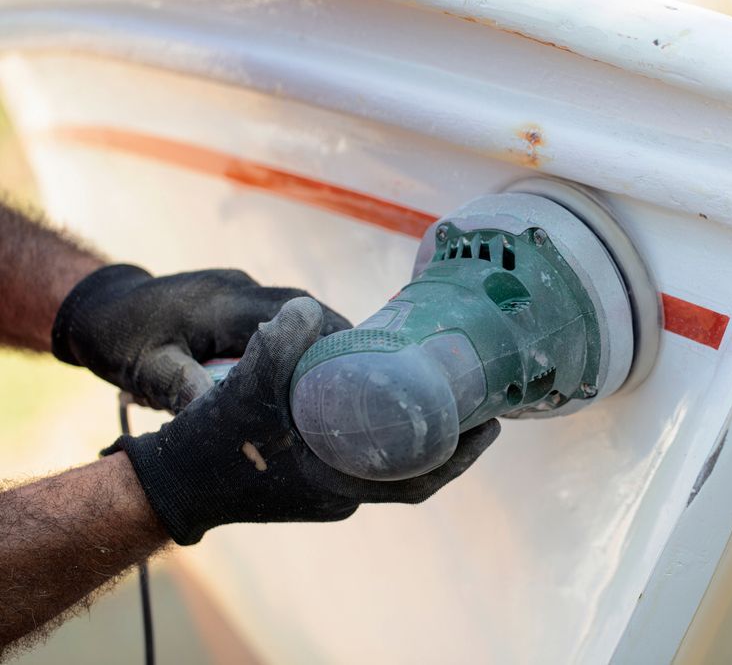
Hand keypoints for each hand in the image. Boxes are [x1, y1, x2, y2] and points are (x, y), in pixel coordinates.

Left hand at [51, 265, 350, 411]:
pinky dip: (300, 334)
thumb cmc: (121, 340)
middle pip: (307, 307)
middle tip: (363, 378)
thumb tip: (223, 416)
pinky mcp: (237, 294)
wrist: (99, 305)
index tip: (357, 369)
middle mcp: (240, 288)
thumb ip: (184, 387)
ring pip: (297, 307)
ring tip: (343, 376)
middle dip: (337, 338)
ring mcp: (240, 287)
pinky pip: (280, 310)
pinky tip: (306, 366)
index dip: (330, 340)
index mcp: (224, 306)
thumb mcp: (147, 369)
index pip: (294, 316)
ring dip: (320, 335)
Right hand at [113, 297, 499, 544]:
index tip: (491, 425)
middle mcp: (340, 494)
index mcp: (340, 485)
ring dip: (417, 435)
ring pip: (388, 464)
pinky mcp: (309, 481)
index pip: (420, 480)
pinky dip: (382, 433)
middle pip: (412, 470)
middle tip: (477, 400)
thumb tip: (307, 308)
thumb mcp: (245, 392)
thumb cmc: (211, 447)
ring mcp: (325, 490)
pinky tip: (382, 399)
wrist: (169, 485)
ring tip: (440, 394)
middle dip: (449, 440)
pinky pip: (361, 458)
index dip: (461, 456)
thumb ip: (277, 348)